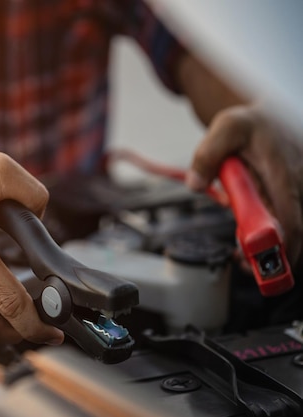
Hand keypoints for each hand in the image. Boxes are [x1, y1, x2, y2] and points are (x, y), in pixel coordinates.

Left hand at [186, 104, 302, 268]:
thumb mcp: (224, 128)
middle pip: (293, 229)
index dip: (280, 243)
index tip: (261, 259)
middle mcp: (296, 183)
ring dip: (266, 245)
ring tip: (242, 259)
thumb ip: (207, 155)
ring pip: (289, 228)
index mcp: (283, 170)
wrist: (266, 117)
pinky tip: (246, 240)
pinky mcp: (290, 197)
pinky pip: (284, 221)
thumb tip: (195, 183)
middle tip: (245, 266)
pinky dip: (266, 234)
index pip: (289, 215)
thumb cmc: (249, 123)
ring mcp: (295, 190)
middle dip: (270, 252)